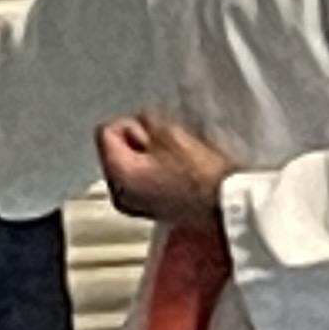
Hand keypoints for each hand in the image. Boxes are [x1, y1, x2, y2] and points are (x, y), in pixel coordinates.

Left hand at [97, 113, 234, 229]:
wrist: (223, 203)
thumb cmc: (199, 173)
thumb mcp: (169, 132)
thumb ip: (145, 119)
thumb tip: (141, 121)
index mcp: (118, 174)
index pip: (105, 132)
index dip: (129, 123)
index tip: (151, 128)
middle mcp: (118, 194)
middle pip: (114, 150)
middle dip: (135, 140)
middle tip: (164, 143)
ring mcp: (132, 206)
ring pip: (126, 166)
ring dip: (144, 156)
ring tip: (172, 158)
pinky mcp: (147, 210)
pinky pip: (138, 182)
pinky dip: (150, 172)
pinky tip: (173, 171)